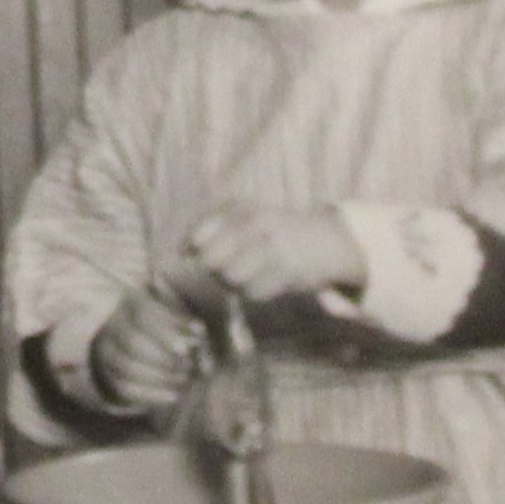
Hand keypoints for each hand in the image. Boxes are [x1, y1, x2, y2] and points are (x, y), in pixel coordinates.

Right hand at [87, 290, 206, 412]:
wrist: (140, 350)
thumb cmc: (168, 331)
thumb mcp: (180, 323)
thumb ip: (191, 327)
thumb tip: (199, 331)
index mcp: (130, 304)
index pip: (143, 313)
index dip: (165, 332)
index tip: (186, 349)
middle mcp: (112, 326)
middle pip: (131, 341)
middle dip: (162, 357)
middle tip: (187, 367)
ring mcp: (105, 353)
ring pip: (126, 367)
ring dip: (159, 377)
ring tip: (184, 379)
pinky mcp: (107, 377)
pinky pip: (124, 389)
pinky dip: (152, 395)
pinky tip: (174, 396)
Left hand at [175, 203, 368, 304]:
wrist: (325, 240)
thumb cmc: (275, 228)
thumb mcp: (246, 214)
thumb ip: (212, 226)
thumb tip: (179, 250)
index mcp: (245, 211)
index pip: (199, 237)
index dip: (193, 250)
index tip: (196, 254)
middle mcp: (259, 228)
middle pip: (211, 261)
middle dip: (212, 268)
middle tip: (224, 266)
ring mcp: (275, 251)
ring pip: (231, 279)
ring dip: (233, 282)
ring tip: (247, 272)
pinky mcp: (288, 273)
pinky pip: (253, 292)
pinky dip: (254, 291)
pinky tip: (264, 280)